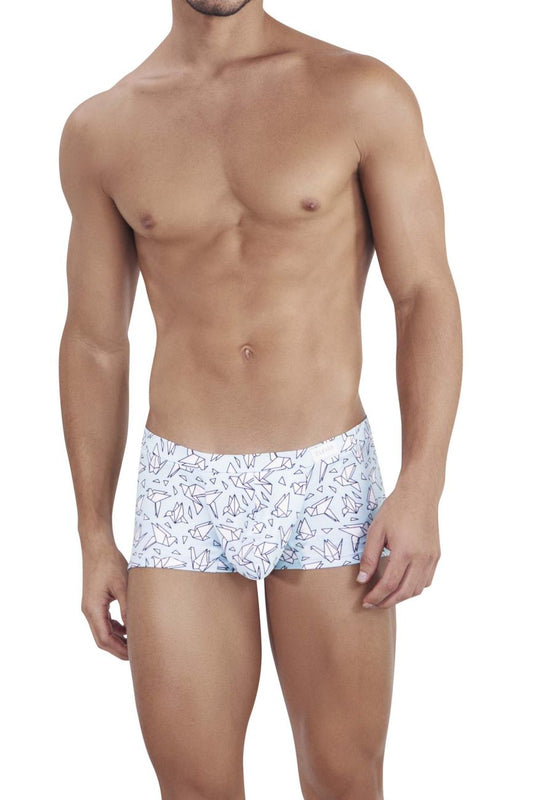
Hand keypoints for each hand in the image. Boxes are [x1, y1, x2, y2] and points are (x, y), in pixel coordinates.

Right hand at [81, 541, 128, 659]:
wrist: (97, 546)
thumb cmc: (110, 563)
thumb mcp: (123, 586)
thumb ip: (128, 608)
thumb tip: (135, 629)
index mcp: (93, 609)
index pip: (104, 639)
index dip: (119, 650)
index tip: (134, 656)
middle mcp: (89, 610)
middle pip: (102, 638)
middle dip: (118, 648)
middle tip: (137, 654)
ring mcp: (91, 605)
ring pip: (103, 630)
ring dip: (117, 638)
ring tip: (134, 643)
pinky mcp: (95, 600)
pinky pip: (104, 620)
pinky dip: (115, 627)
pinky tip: (128, 627)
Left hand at [355, 485, 440, 607]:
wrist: (419, 495)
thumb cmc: (395, 509)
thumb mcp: (376, 531)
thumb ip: (369, 558)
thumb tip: (362, 580)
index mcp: (404, 552)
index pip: (389, 585)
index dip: (376, 596)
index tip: (366, 601)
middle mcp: (421, 558)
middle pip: (404, 592)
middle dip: (387, 602)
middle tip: (374, 604)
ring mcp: (431, 558)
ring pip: (417, 589)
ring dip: (401, 596)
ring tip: (386, 595)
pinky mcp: (436, 555)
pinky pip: (426, 580)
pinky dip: (414, 587)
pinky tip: (402, 584)